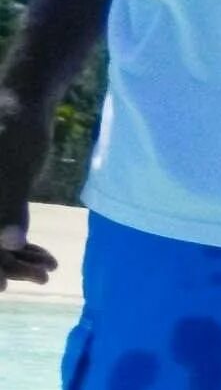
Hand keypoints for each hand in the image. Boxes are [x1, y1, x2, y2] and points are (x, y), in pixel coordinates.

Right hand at [0, 87, 58, 290]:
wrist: (25, 101)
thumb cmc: (15, 126)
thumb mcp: (15, 168)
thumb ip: (10, 205)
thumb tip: (10, 242)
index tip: (2, 288)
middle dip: (3, 264)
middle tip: (40, 278)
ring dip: (15, 258)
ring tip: (48, 270)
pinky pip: (1, 229)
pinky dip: (20, 245)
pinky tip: (47, 259)